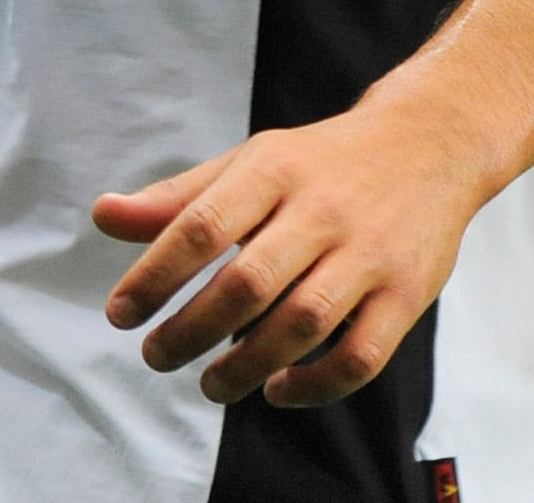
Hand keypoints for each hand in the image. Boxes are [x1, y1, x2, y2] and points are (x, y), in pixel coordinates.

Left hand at [93, 98, 494, 410]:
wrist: (431, 144)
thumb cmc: (321, 163)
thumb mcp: (250, 162)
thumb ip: (178, 198)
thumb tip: (102, 216)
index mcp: (275, 169)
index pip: (203, 226)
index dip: (155, 276)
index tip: (120, 315)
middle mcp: (323, 209)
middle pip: (248, 283)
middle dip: (191, 330)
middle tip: (156, 357)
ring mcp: (370, 253)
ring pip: (302, 324)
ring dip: (246, 366)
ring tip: (210, 385)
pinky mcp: (408, 293)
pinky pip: (361, 355)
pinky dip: (315, 385)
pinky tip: (277, 389)